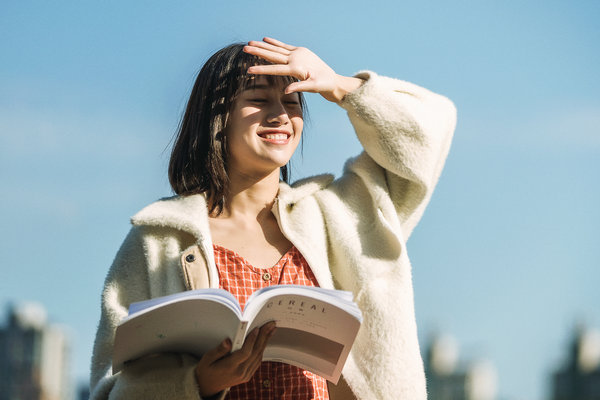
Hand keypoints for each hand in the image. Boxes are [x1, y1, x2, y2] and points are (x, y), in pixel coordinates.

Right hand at [194, 322, 275, 396]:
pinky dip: (262, 349)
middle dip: (264, 336)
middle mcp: (240, 372)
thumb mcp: (207, 359)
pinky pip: (257, 361)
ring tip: (270, 330)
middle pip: (255, 352)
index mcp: (229, 367)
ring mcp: (245, 375)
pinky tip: (264, 341)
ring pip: (258, 356)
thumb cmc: (206, 371)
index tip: (257, 329)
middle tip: (270, 325)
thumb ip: (218, 350)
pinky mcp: (248, 376)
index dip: (252, 340)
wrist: (207, 387)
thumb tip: (228, 341)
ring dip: (265, 342)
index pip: (245, 352)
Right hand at [243, 37, 362, 102]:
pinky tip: (265, 39)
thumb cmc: (323, 85)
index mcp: (297, 68)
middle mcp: (296, 58)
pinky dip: (274, 43)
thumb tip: (286, 90)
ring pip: (277, 49)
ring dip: (263, 46)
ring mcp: (298, 53)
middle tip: (245, 48)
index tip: (249, 69)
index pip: (276, 69)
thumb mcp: (314, 88)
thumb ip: (300, 87)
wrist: (332, 79)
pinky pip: (283, 47)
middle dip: (258, 52)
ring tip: (250, 43)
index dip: (262, 69)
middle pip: (273, 55)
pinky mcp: (300, 51)